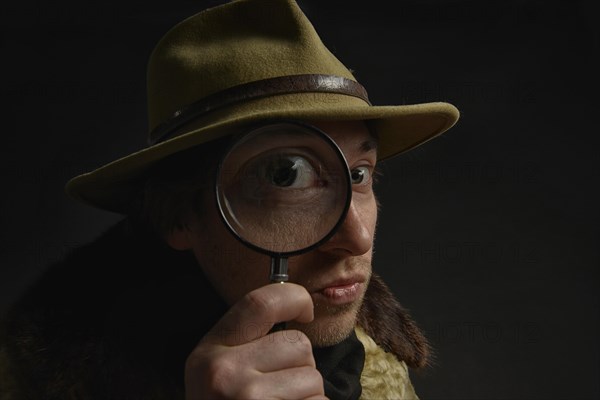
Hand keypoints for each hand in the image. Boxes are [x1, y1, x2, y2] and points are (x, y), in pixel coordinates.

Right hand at [184, 283, 327, 399]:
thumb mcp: (218, 370)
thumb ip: (247, 341)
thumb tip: (296, 304)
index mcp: (210, 351)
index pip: (261, 302)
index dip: (294, 298)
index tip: (304, 310)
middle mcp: (224, 374)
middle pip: (299, 345)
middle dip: (300, 366)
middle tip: (277, 390)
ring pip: (314, 379)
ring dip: (308, 396)